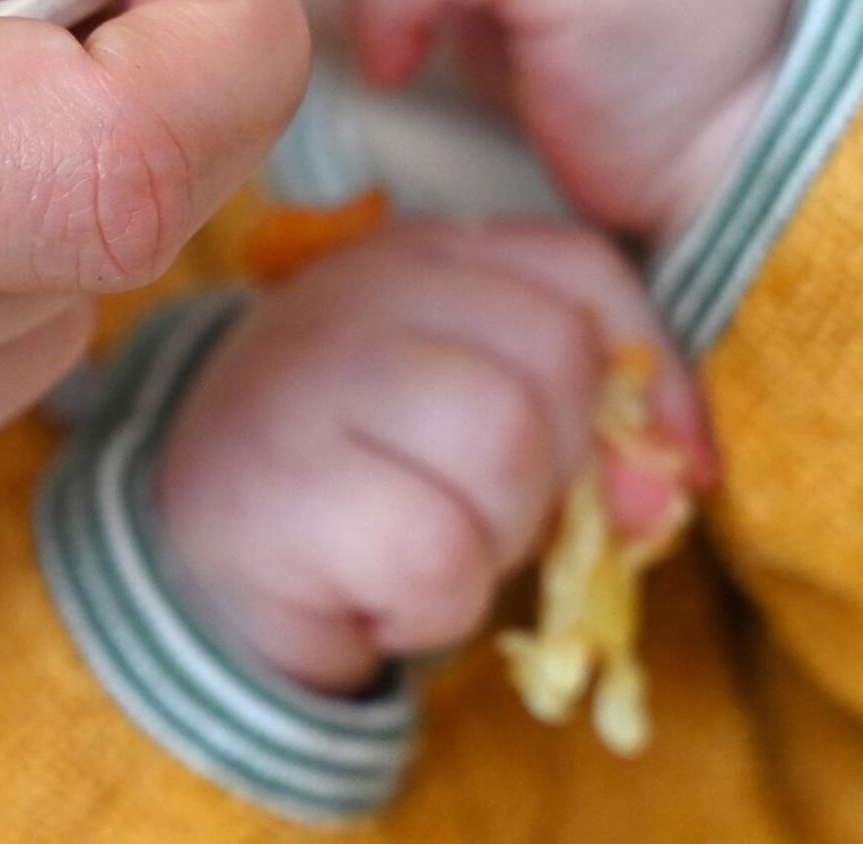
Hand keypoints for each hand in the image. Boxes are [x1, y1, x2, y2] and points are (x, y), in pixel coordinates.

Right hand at [157, 223, 708, 693]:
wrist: (190, 567)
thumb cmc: (360, 490)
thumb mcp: (474, 427)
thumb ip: (583, 429)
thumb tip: (672, 487)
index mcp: (416, 258)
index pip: (578, 270)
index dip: (649, 372)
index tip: (656, 471)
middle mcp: (353, 291)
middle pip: (551, 359)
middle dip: (553, 473)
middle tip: (477, 517)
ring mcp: (303, 377)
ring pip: (502, 446)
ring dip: (494, 539)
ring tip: (425, 551)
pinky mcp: (277, 485)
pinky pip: (436, 551)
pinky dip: (434, 605)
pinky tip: (380, 595)